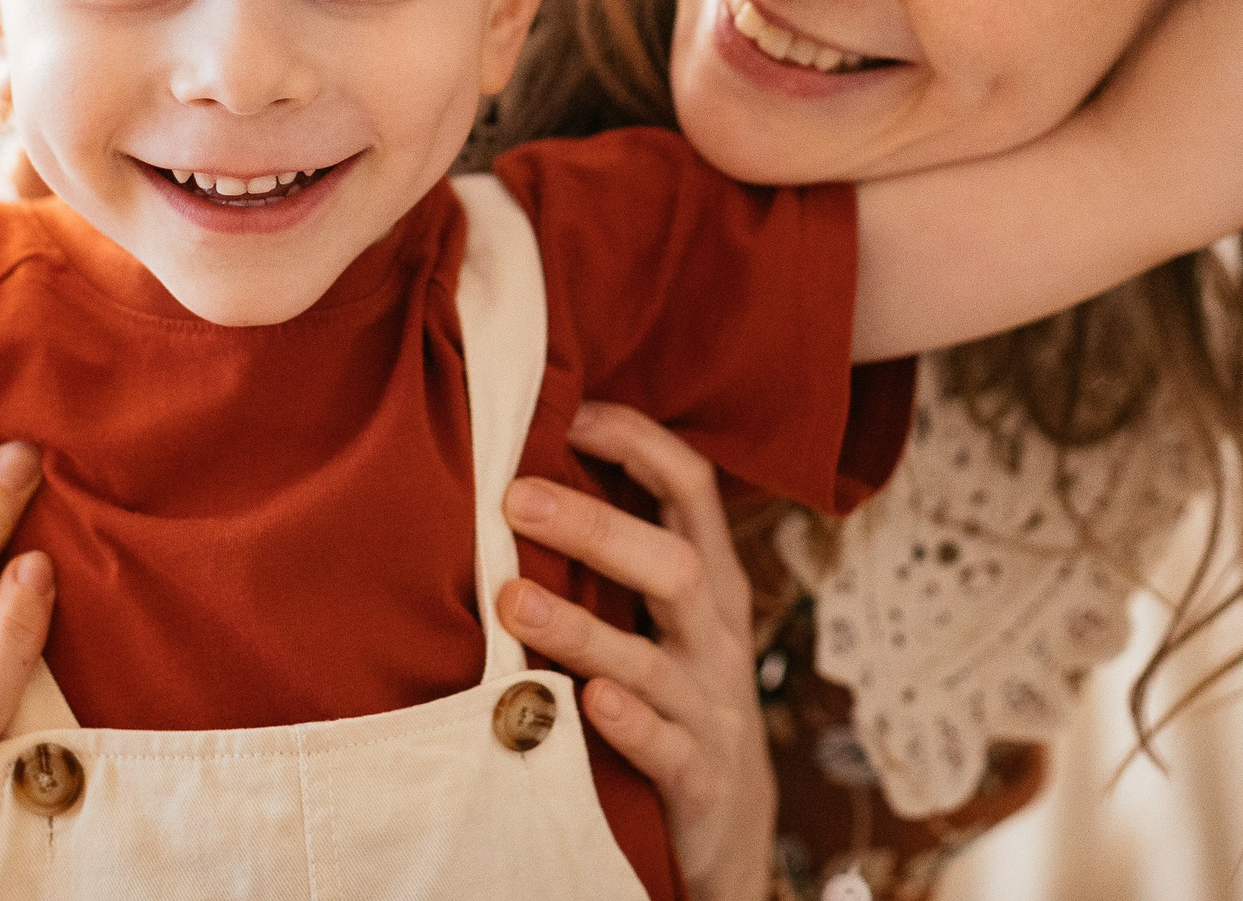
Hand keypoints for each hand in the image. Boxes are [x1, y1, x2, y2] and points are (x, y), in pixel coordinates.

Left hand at [495, 404, 773, 900]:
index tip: (564, 412)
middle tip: (512, 498)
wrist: (730, 828)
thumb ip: (617, 557)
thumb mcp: (663, 619)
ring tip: (512, 600)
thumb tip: (525, 468)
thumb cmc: (674, 696)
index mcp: (710, 582)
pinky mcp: (698, 779)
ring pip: (655, 659)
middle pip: (672, 564)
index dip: (635, 442)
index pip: (689, 488)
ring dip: (582, 629)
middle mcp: (716, 636)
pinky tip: (585, 702)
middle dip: (596, 526)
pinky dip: (627, 723)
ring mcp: (710, 709)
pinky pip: (665, 748)